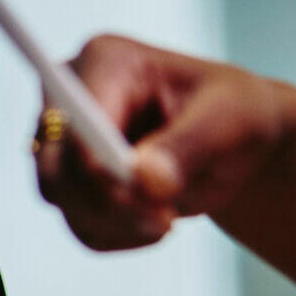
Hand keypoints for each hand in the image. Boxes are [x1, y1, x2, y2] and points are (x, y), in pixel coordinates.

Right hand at [36, 34, 295, 250]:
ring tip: (169, 216)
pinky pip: (79, 223)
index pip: (76, 127)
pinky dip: (118, 234)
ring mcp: (66, 139)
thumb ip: (187, 147)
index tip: (151, 204)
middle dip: (112, 207)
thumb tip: (144, 181)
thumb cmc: (236, 113)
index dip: (100, 174)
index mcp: (106, 61)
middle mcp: (71, 96)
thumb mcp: (230, 121)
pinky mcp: (73, 176)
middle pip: (57, 169)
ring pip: (63, 202)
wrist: (238, 138)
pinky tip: (155, 219)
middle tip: (166, 222)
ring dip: (118, 224)